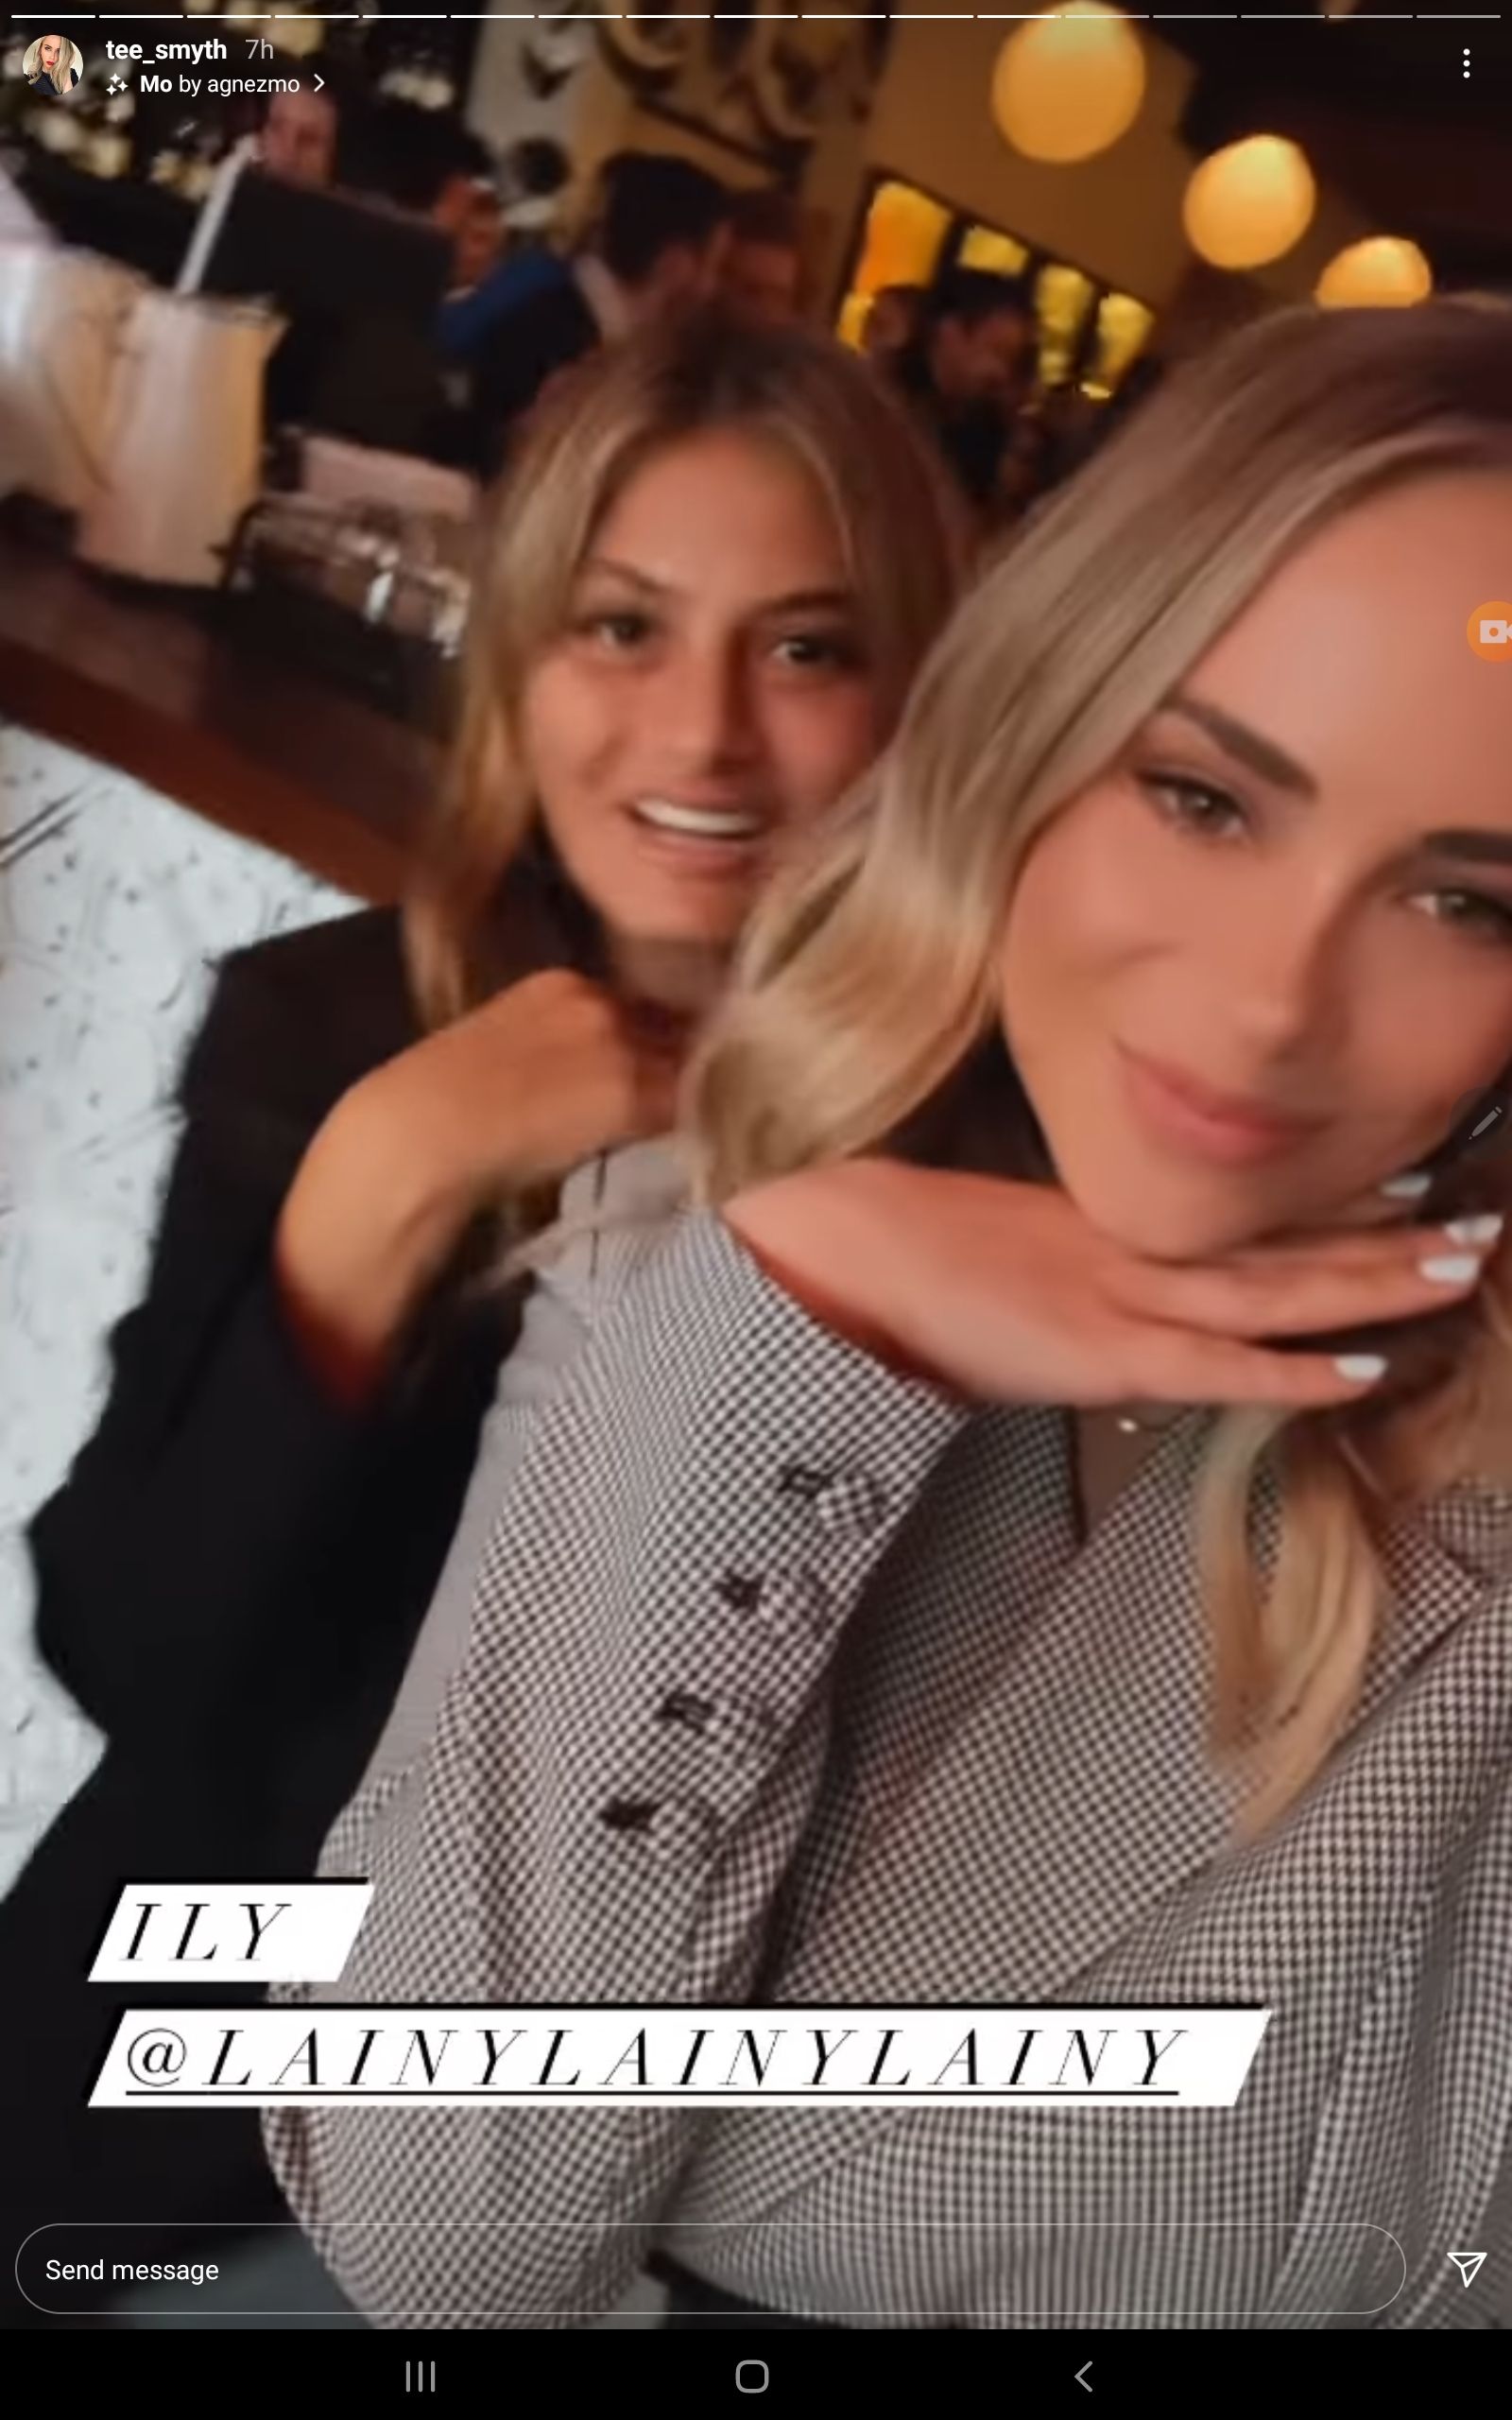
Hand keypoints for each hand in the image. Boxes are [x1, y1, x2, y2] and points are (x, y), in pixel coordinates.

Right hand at [274, 972, 686, 1398]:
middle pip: (672, 1027)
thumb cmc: (440, 1108)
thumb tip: (591, 1084)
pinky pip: (685, 1106)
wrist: (421, 1132)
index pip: (638, 1005)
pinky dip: (698, 1125)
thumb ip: (556, 1052)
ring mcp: (615, 1042)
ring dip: (700, 1092)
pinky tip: (702, 1144)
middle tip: (710, 1093)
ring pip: (687, 1064)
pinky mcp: (628, 1091)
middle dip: (690, 1060)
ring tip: (711, 1119)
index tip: (672, 1066)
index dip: (659, 1042)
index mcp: (558, 983)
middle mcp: (595, 999)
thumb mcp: (501, 1055)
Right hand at [723, 1158, 1501, 1411]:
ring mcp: (1120, 1295)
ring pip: (1272, 1289)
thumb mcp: (990, 1243)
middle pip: (1281, 1246)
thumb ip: (1052, 1265)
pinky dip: (1291, 1369)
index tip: (1406, 1188)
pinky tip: (1364, 1368)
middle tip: (1477, 1222)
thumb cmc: (891, 1245)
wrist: (834, 1246)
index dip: (1328, 1211)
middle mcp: (1131, 1248)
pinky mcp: (1101, 1348)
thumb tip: (1074, 1294)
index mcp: (1105, 1223)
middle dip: (1384, 1238)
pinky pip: (1216, 1364)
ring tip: (1457, 1263)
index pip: (1240, 1221)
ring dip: (1370, 1281)